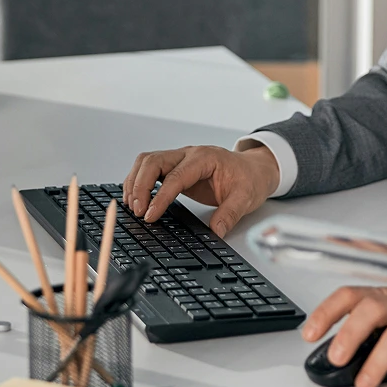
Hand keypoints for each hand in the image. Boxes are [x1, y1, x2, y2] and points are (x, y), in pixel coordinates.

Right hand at [122, 144, 279, 236]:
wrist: (253, 169)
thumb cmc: (249, 179)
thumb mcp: (245, 197)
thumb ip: (230, 214)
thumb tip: (216, 232)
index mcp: (205, 158)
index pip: (175, 176)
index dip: (160, 197)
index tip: (150, 215)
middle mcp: (189, 155)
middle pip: (153, 161)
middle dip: (140, 185)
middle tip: (137, 211)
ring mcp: (180, 159)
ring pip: (147, 162)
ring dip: (135, 182)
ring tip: (133, 206)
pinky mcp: (175, 168)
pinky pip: (150, 169)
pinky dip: (139, 181)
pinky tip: (137, 198)